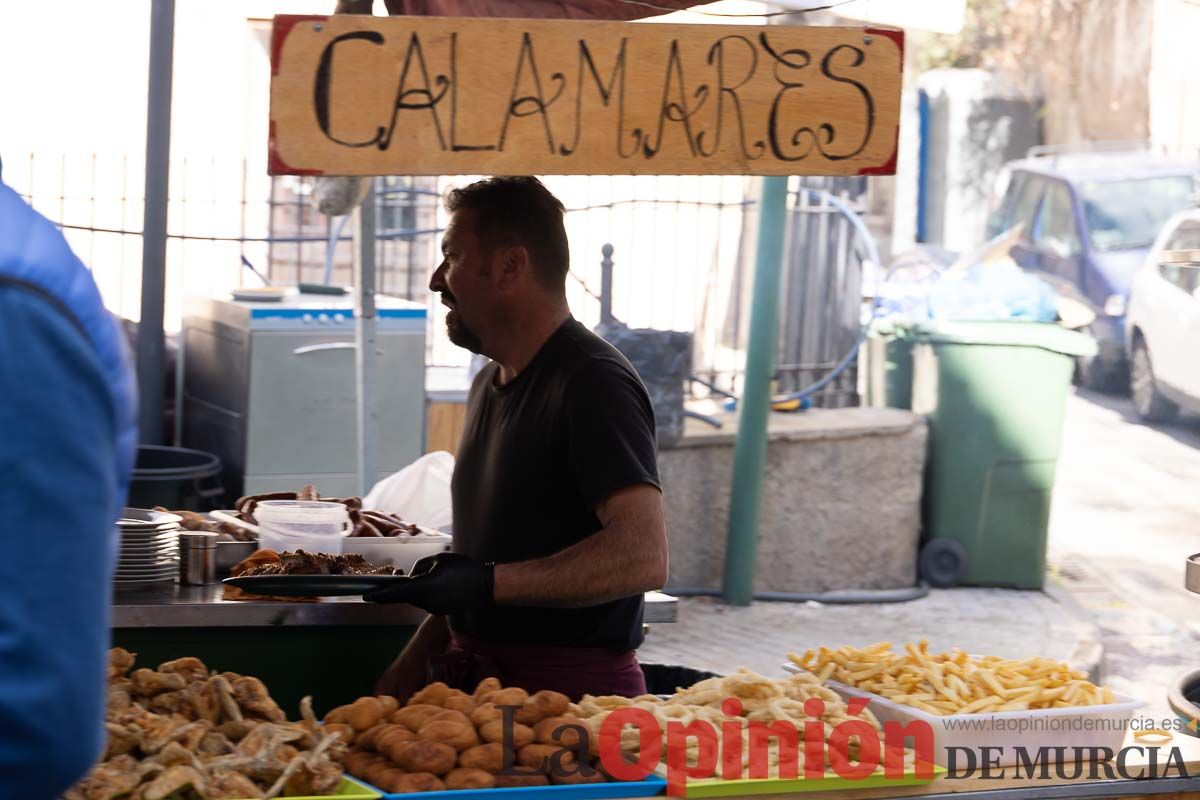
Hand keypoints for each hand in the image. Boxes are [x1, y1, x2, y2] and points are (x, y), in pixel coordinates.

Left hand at [364, 553, 494, 613]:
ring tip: (435, 577)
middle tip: (396, 581)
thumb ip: (420, 566)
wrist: (484, 587)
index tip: (366, 596)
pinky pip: (427, 601)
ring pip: (417, 598)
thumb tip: (413, 576)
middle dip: (402, 588)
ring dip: (418, 590)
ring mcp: (432, 608)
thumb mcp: (439, 559)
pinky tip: (442, 585)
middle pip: (406, 595)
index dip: (380, 594)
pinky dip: (428, 594)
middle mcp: (425, 601)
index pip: (396, 593)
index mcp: (423, 587)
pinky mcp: (440, 611)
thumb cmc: (463, 569)